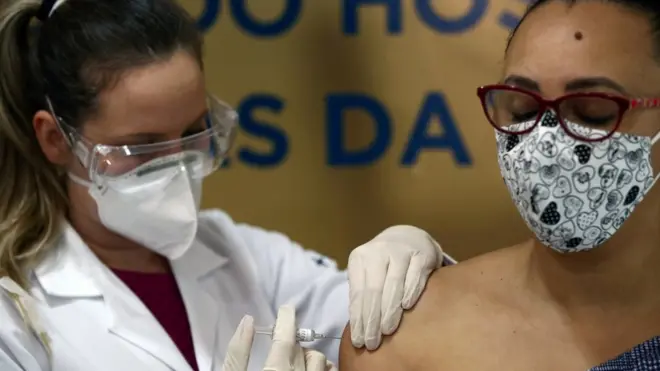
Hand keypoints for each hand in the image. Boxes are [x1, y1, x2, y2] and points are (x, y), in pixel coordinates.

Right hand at [222, 305, 336, 370]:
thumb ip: (238, 351)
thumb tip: (247, 321)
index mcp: (276, 369)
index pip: (287, 335)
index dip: (287, 318)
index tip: (286, 309)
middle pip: (304, 349)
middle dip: (294, 342)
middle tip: (282, 345)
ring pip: (321, 362)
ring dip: (310, 357)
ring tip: (296, 361)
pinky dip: (324, 369)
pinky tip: (312, 370)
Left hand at [347, 225, 443, 349]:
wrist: (408, 237)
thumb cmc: (383, 264)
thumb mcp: (368, 273)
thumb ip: (364, 295)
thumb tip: (359, 329)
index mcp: (359, 258)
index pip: (357, 293)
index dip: (358, 318)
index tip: (358, 341)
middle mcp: (378, 251)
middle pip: (373, 290)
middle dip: (371, 319)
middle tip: (372, 343)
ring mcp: (400, 251)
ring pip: (393, 284)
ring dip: (389, 310)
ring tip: (387, 332)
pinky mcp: (421, 253)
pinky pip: (415, 275)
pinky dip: (410, 292)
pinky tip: (407, 308)